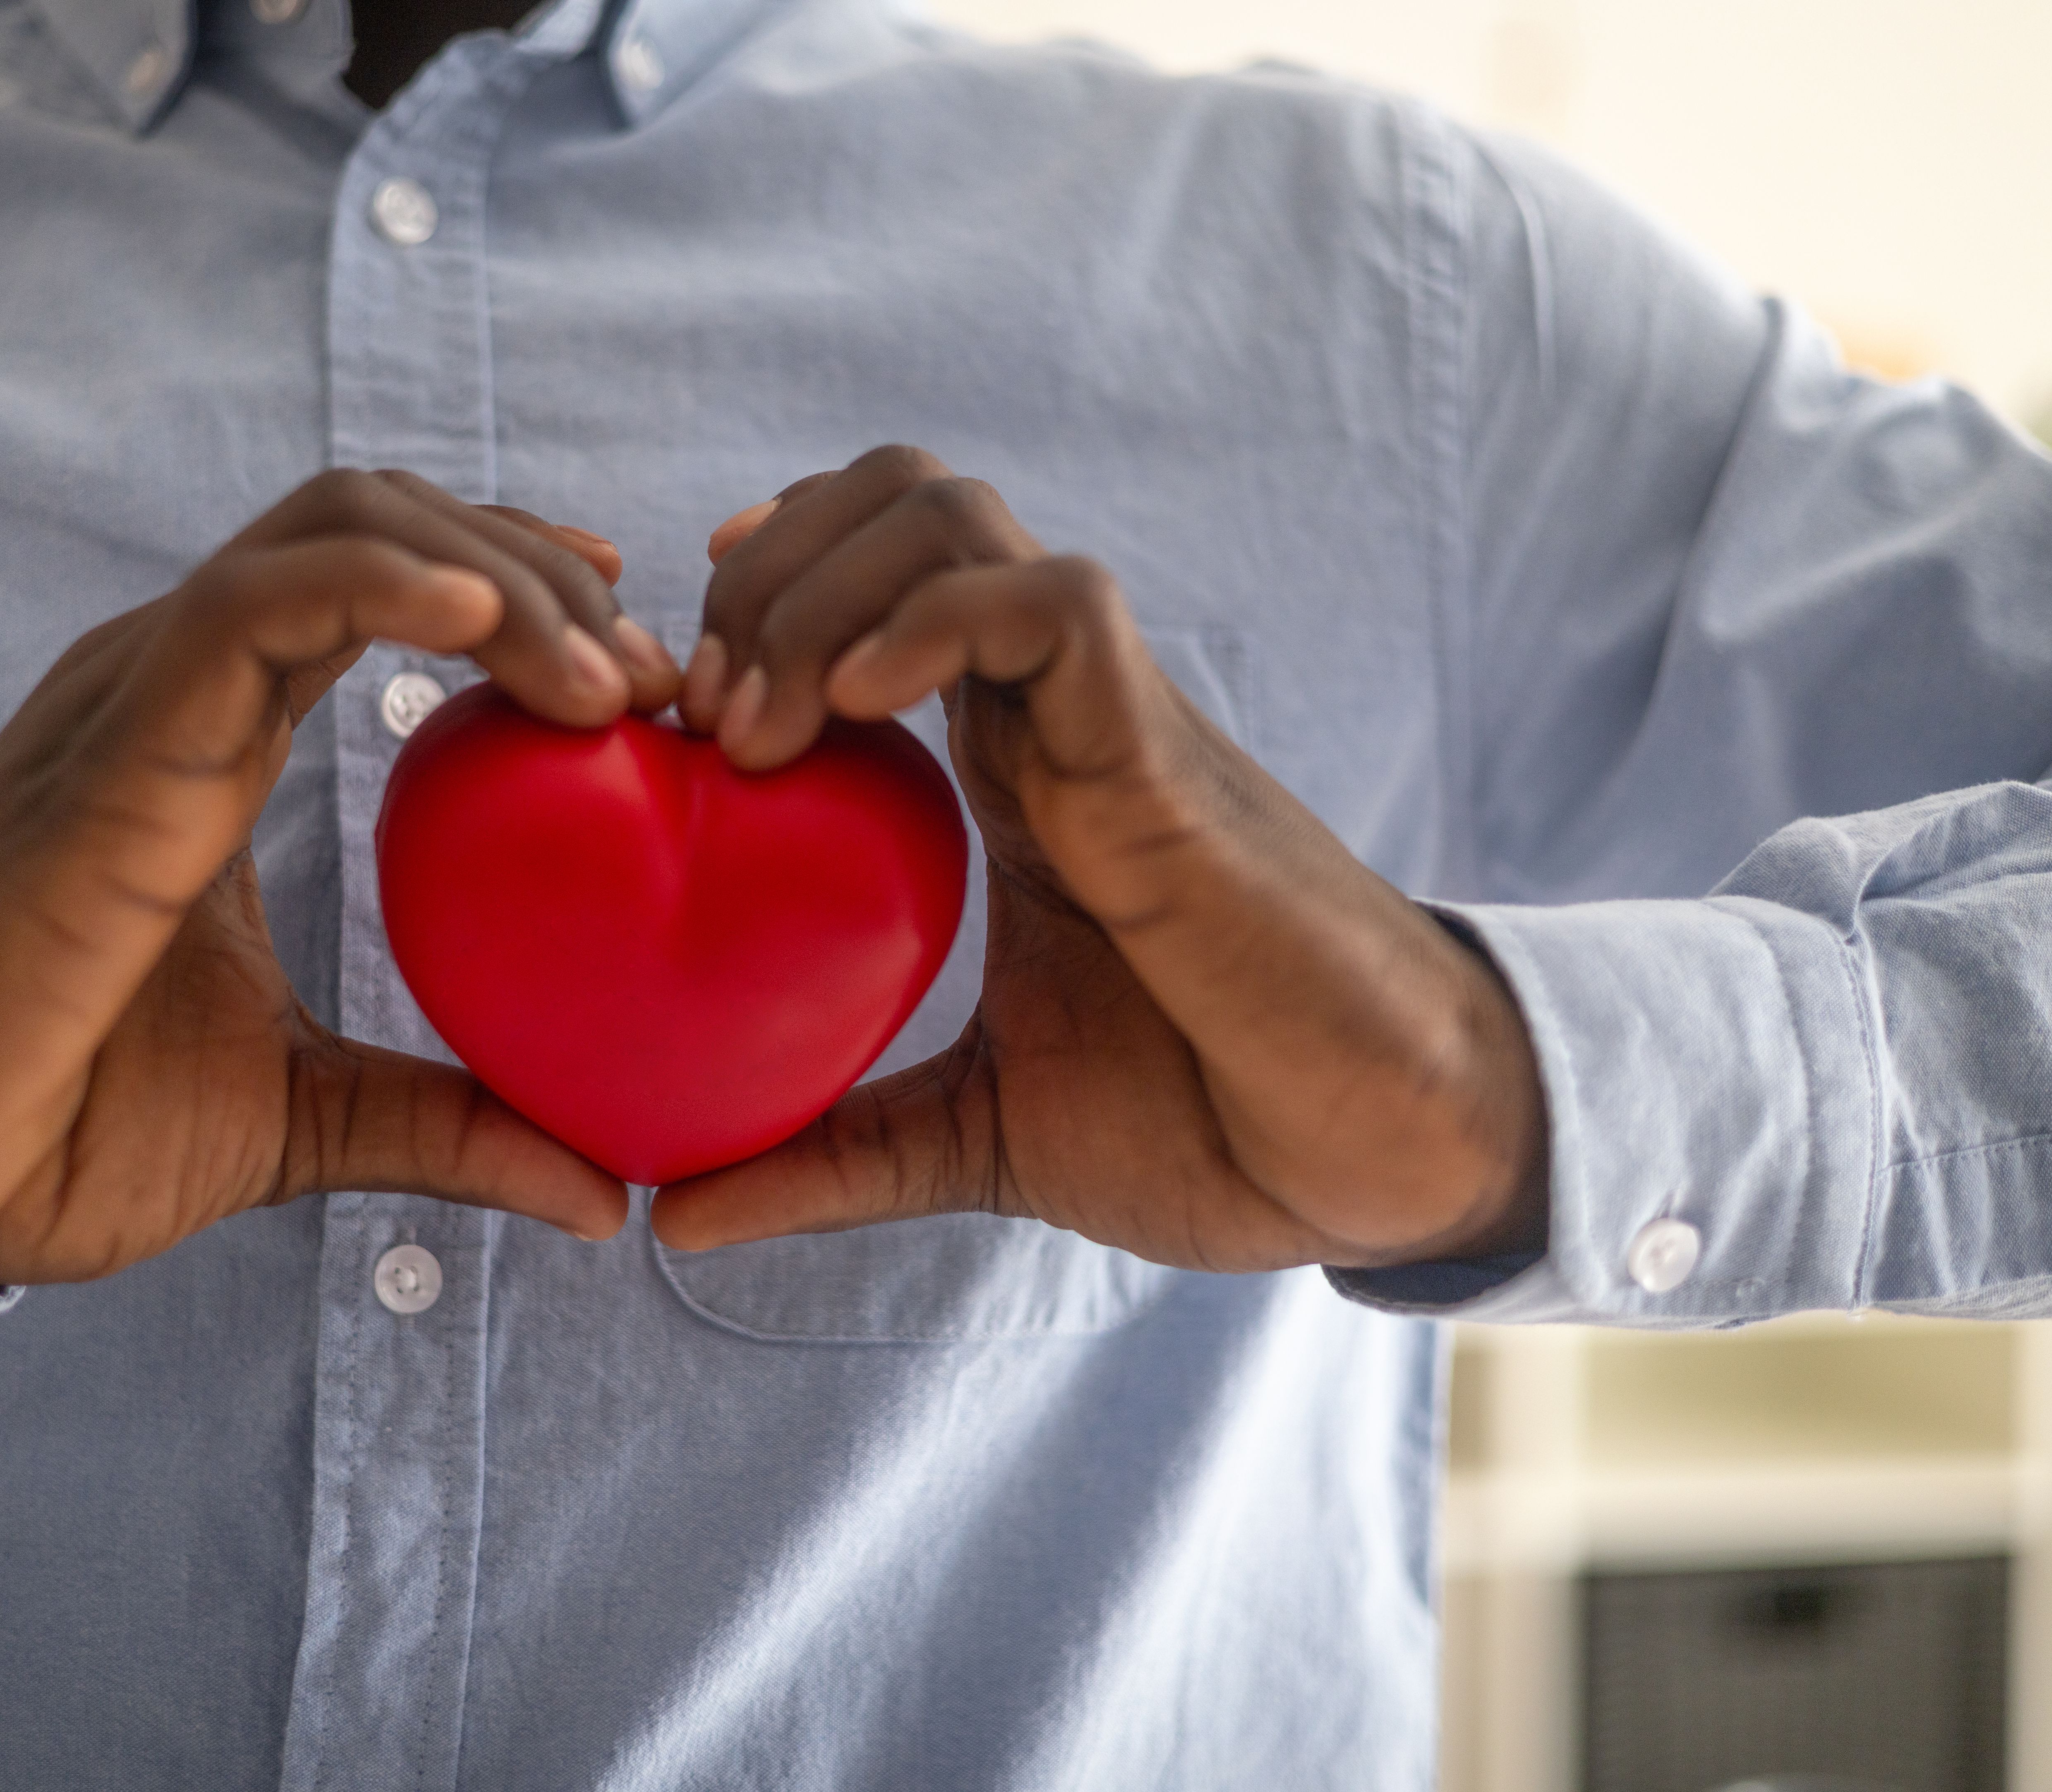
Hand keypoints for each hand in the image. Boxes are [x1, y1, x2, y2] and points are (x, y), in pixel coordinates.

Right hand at [0, 470, 678, 1285]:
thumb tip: (601, 1188)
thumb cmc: (62, 1124)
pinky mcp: (114, 747)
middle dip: (542, 572)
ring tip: (604, 672)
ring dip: (495, 572)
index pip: (388, 586)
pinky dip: (384, 584)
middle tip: (651, 681)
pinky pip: (253, 606)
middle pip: (386, 527)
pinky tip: (488, 619)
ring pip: (336, 528)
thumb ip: (447, 1125)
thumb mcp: (306, 1117)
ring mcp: (140, 697)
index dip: (527, 596)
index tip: (638, 673)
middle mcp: (180, 683)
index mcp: (219, 734)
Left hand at [650, 447, 1546, 1272]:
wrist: (1371, 1154)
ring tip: (758, 727)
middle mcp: (1050, 713)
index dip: (766, 588)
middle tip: (699, 711)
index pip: (876, 577)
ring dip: (823, 586)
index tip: (681, 693)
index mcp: (1010, 768)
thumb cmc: (1208, 1123)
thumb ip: (835, 1154)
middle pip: (899, 501)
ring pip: (956, 518)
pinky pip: (1055, 606)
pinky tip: (855, 711)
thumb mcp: (978, 1133)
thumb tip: (679, 1217)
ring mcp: (1110, 718)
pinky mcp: (1163, 756)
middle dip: (768, 565)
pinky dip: (933, 623)